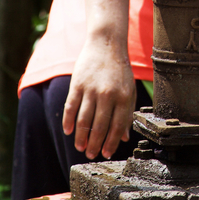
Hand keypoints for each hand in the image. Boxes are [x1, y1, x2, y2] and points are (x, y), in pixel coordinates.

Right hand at [63, 39, 136, 159]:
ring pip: (84, 120)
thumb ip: (128, 113)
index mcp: (123, 97)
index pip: (117, 127)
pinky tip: (68, 132)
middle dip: (95, 144)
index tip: (106, 154)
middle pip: (99, 126)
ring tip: (80, 147)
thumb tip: (124, 137)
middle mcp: (107, 94)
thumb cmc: (120, 70)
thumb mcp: (130, 90)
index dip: (111, 143)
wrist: (106, 44)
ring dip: (81, 137)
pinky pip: (71, 107)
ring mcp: (91, 89)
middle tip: (91, 155)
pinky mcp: (77, 84)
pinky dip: (68, 121)